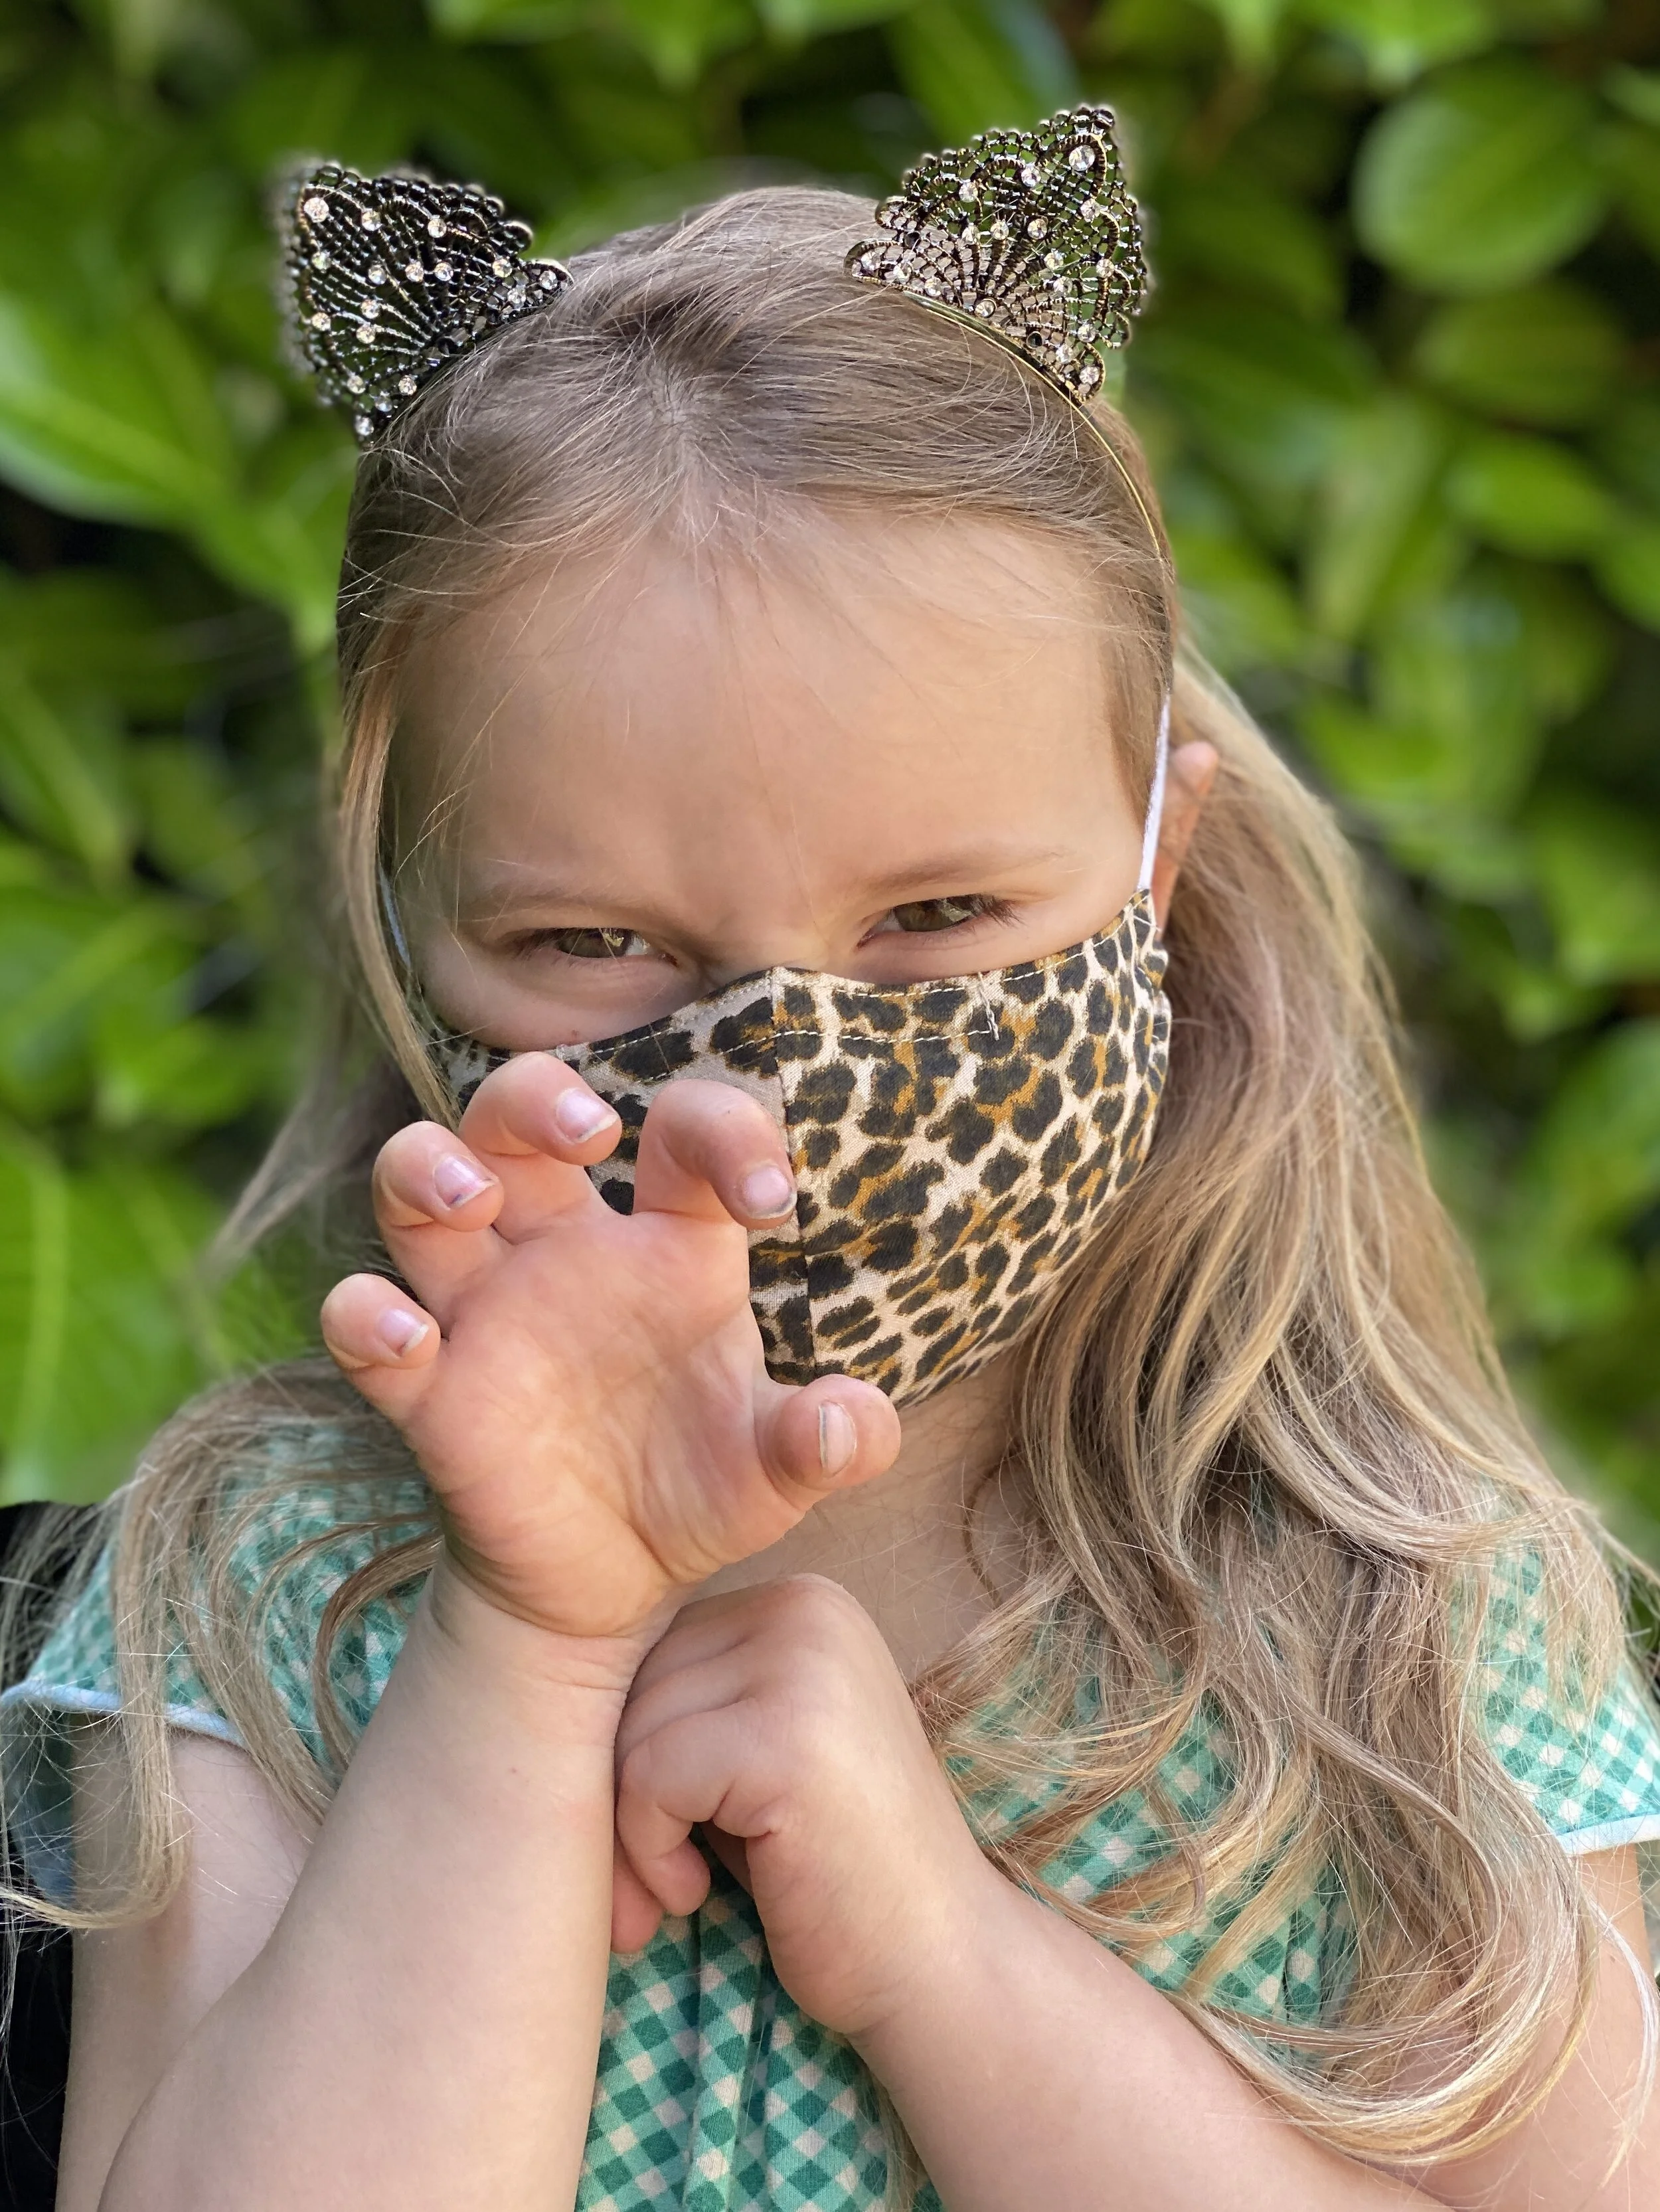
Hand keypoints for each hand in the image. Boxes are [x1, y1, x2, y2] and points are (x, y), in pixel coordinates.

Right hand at [318, 1058, 900, 1641]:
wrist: (613, 1590)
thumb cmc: (699, 1494)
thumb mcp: (779, 1473)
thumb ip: (830, 1443)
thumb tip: (847, 1421)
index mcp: (668, 1246)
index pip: (683, 1130)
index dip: (725, 1132)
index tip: (769, 1203)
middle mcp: (567, 1252)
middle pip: (512, 1115)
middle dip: (533, 1096)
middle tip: (586, 1131)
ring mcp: (487, 1312)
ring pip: (417, 1184)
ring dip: (429, 1168)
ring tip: (474, 1197)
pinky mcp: (430, 1390)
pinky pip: (362, 1325)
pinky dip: (365, 1318)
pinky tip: (408, 1337)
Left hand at [610, 1575, 1000, 2037]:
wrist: (937, 1962)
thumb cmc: (829, 1868)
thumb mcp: (761, 1747)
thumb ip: (695, 1694)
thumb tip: (545, 1677)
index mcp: (807, 1599)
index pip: (655, 1645)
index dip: (634, 1745)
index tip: (656, 1833)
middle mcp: (808, 1609)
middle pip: (632, 1680)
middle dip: (617, 1792)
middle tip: (648, 1883)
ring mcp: (802, 1666)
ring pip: (628, 1728)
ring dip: (629, 1831)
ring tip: (679, 1887)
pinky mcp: (784, 1736)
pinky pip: (645, 1775)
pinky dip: (648, 1850)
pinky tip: (697, 1892)